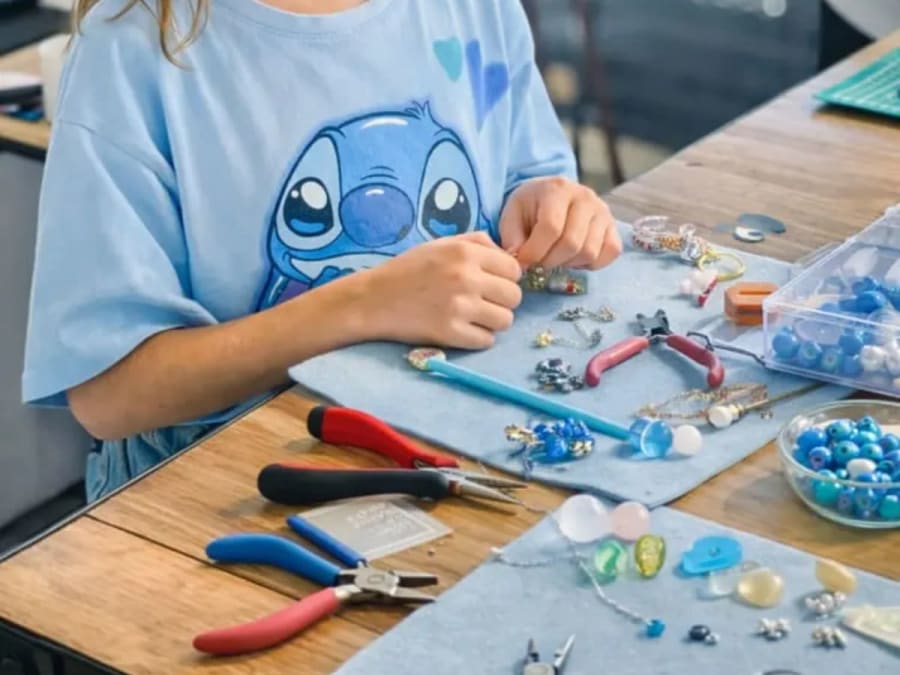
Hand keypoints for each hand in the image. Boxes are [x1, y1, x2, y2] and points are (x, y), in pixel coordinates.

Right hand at [358, 232, 522, 348]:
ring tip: (474, 317)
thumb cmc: (409, 269)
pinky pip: (486, 341)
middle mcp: (466, 278)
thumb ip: (477, 243)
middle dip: (502, 301)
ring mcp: (459, 307)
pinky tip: (463, 330)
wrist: (373, 299)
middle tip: (482, 302)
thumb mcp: (442, 243)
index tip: (491, 284)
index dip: (505, 278)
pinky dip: (478, 338)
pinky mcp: (450, 333)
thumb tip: (511, 256)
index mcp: (466, 252)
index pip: (514, 270)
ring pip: (505, 321)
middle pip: (514, 297)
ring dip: (493, 321)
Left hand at [499, 176, 621, 269]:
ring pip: (589, 252)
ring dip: (568, 264)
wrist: (550, 196)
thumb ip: (512, 239)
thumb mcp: (512, 216)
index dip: (535, 252)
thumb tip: (520, 263)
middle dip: (549, 261)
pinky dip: (591, 263)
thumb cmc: (529, 208)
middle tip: (537, 263)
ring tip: (554, 257)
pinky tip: (574, 257)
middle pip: (571, 243)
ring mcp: (603, 211)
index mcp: (557, 189)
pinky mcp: (614, 227)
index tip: (523, 262)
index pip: (551, 227)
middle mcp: (585, 197)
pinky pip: (610, 253)